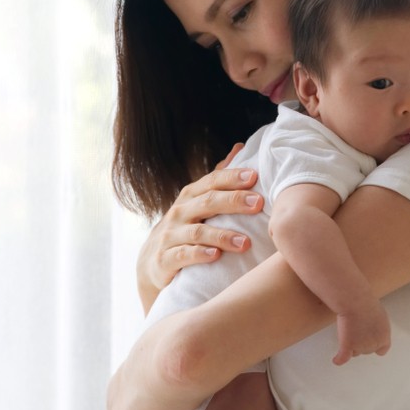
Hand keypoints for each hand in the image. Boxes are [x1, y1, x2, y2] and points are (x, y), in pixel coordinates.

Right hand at [136, 143, 263, 312]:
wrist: (152, 262)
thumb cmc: (184, 227)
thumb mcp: (198, 201)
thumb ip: (219, 177)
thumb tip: (239, 147)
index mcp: (191, 196)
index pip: (212, 181)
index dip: (232, 177)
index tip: (254, 176)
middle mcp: (180, 212)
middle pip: (207, 202)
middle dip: (233, 201)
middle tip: (258, 203)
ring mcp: (170, 235)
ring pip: (197, 232)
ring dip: (222, 236)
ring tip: (245, 242)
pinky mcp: (165, 259)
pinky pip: (183, 255)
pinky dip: (199, 254)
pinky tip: (216, 256)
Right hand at [332, 297, 390, 365]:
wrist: (356, 303)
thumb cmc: (366, 304)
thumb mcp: (379, 314)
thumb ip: (377, 325)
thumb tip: (371, 327)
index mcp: (384, 336)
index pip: (382, 350)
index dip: (375, 347)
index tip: (372, 344)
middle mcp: (373, 345)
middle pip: (366, 351)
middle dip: (361, 343)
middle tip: (355, 329)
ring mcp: (361, 347)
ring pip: (354, 352)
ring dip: (350, 345)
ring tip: (347, 331)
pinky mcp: (348, 346)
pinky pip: (343, 357)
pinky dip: (339, 359)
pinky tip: (336, 360)